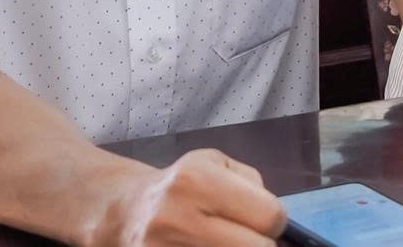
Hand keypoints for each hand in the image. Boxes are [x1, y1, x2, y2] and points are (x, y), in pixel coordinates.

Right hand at [91, 150, 283, 246]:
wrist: (125, 214)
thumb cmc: (179, 187)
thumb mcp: (214, 164)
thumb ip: (250, 183)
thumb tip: (277, 222)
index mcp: (196, 180)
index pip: (269, 216)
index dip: (274, 222)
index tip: (262, 222)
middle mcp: (176, 218)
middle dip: (259, 245)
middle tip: (246, 238)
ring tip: (225, 242)